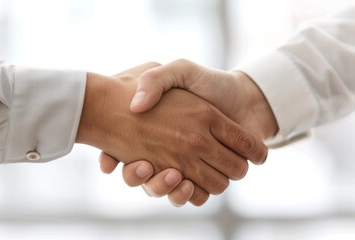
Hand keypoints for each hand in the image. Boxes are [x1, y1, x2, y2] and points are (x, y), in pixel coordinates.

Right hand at [77, 62, 267, 204]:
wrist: (244, 97)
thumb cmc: (211, 83)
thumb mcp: (179, 71)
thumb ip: (155, 79)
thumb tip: (135, 107)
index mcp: (159, 130)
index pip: (123, 154)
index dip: (115, 162)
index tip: (122, 159)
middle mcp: (171, 152)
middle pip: (147, 179)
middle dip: (144, 178)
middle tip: (147, 166)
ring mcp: (189, 166)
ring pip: (168, 191)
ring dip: (165, 188)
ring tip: (172, 173)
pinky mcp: (208, 177)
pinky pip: (193, 197)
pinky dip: (188, 194)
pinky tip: (186, 182)